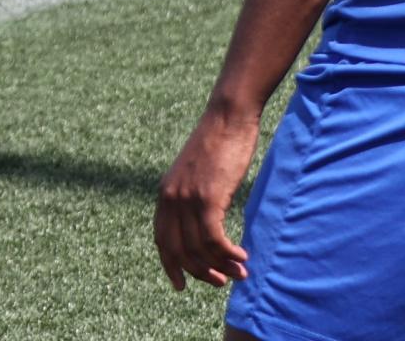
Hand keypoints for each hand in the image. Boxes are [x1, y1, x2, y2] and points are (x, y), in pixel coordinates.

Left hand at [153, 105, 259, 290]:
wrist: (228, 117)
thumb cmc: (219, 143)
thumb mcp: (197, 173)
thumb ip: (193, 196)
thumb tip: (203, 225)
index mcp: (165, 193)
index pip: (161, 239)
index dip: (170, 265)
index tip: (180, 285)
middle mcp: (171, 197)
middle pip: (180, 251)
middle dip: (200, 272)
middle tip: (221, 282)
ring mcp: (187, 198)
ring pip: (200, 249)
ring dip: (221, 266)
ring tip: (240, 272)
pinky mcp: (207, 197)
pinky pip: (215, 240)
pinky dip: (228, 254)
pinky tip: (243, 256)